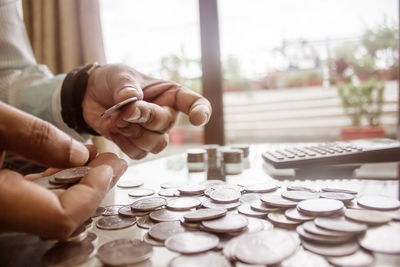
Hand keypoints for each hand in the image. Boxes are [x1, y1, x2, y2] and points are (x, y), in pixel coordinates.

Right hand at [0, 102, 126, 238]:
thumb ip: (37, 138)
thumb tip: (79, 156)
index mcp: (0, 205)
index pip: (62, 217)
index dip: (93, 192)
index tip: (110, 167)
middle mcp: (1, 216)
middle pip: (59, 214)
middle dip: (92, 186)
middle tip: (112, 162)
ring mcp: (0, 209)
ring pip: (45, 206)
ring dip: (74, 182)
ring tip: (94, 157)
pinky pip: (30, 197)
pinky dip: (52, 179)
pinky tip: (64, 159)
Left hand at [83, 64, 211, 158]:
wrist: (91, 94)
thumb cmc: (113, 81)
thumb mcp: (119, 76)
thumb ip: (126, 88)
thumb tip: (131, 101)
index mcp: (171, 94)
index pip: (195, 103)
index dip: (201, 112)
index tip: (197, 120)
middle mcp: (166, 115)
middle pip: (166, 125)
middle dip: (144, 118)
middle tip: (124, 111)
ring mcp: (154, 133)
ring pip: (156, 145)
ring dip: (133, 134)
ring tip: (116, 120)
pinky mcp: (138, 145)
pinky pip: (138, 154)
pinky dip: (123, 143)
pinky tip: (113, 129)